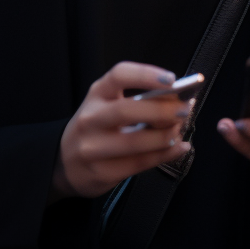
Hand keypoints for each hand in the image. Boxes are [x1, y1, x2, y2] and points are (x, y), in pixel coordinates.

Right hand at [51, 62, 191, 200]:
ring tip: (180, 130)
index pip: (119, 75)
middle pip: (127, 110)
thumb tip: (179, 99)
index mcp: (97, 93)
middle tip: (185, 109)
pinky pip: (138, 164)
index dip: (146, 75)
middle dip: (161, 110)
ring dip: (165, 136)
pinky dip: (165, 155)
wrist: (64, 162)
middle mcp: (90, 118)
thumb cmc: (97, 125)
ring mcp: (92, 148)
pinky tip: (179, 148)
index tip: (172, 79)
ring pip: (135, 142)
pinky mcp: (100, 173)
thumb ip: (138, 100)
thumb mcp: (108, 104)